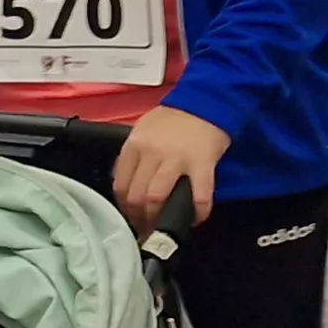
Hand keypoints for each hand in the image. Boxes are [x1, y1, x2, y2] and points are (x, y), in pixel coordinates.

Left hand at [111, 104, 229, 233]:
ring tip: (162, 226)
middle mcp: (151, 152)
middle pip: (135, 195)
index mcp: (134, 144)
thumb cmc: (175, 118)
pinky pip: (199, 195)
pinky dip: (197, 213)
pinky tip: (196, 218)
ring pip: (156, 198)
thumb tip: (127, 182)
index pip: (120, 183)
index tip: (130, 216)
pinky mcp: (201, 164)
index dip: (123, 206)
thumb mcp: (144, 130)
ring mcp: (176, 159)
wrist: (206, 101)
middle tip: (145, 227)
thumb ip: (134, 154)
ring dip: (157, 218)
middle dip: (138, 218)